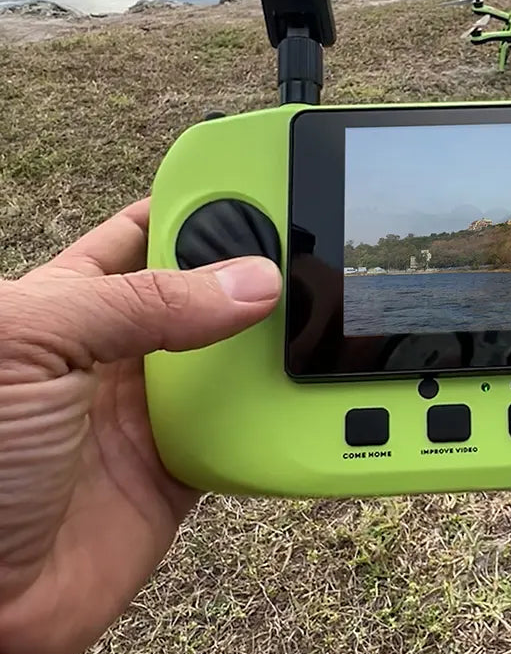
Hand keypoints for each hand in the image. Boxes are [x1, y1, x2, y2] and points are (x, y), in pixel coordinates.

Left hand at [0, 199, 280, 653]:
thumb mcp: (31, 347)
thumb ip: (138, 304)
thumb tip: (251, 283)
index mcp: (72, 300)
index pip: (149, 229)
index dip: (205, 202)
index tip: (267, 182)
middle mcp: (119, 350)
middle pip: (209, 292)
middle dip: (260, 269)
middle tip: (322, 250)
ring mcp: (153, 411)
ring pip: (240, 360)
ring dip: (284, 345)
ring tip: (337, 318)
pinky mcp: (183, 470)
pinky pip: (250, 433)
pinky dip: (286, 419)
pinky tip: (316, 398)